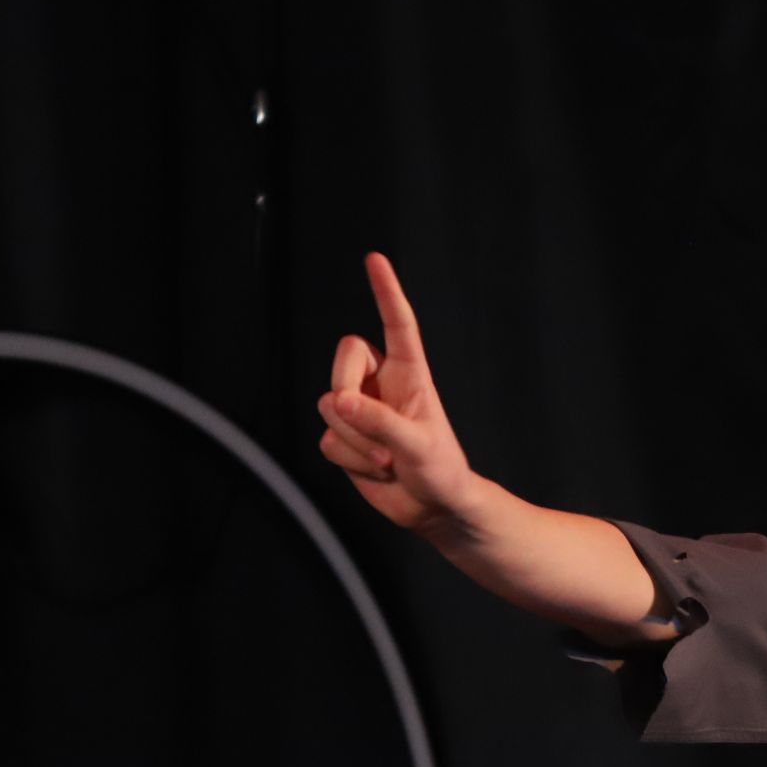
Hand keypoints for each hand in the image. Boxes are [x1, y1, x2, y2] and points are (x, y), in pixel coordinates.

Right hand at [315, 253, 482, 535]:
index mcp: (409, 373)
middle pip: (342, 361)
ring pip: (330, 405)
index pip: (397, 324)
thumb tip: (341, 401)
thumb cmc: (440, 470)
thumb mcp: (419, 446)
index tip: (375, 259)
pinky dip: (349, 460)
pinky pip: (326, 439)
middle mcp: (380, 384)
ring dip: (355, 440)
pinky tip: (376, 470)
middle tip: (374, 430)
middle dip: (349, 396)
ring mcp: (360, 410)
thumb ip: (381, 422)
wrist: (432, 507)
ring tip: (387, 461)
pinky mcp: (344, 437)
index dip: (386, 292)